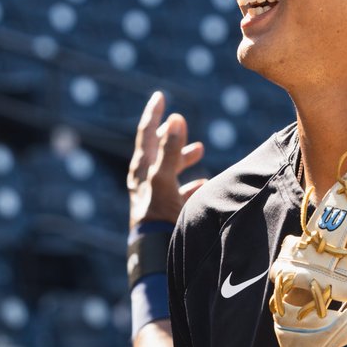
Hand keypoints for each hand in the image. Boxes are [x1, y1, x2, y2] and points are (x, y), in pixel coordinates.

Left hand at [127, 91, 206, 229]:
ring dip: (183, 159)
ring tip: (199, 151)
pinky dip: (191, 184)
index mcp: (143, 169)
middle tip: (179, 121)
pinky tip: (203, 184)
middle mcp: (147, 181)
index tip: (159, 97)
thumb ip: (170, 148)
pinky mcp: (167, 211)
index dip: (153, 115)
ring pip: (170, 171)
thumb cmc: (158, 213)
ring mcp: (156, 196)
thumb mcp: (164, 177)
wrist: (157, 250)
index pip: (147, 134)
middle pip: (158, 151)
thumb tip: (176, 117)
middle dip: (170, 136)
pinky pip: (179, 192)